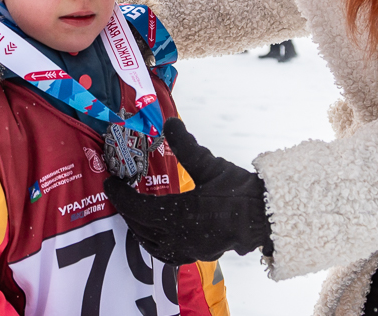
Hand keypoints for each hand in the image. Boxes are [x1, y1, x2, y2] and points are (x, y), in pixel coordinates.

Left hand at [104, 118, 273, 264]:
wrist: (266, 217)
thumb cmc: (239, 191)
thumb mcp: (210, 165)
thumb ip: (186, 145)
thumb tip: (170, 122)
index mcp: (179, 214)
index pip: (138, 208)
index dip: (120, 196)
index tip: (110, 184)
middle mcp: (180, 237)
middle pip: (141, 228)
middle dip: (127, 211)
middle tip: (119, 195)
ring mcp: (189, 249)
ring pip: (152, 245)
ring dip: (139, 230)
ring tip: (134, 215)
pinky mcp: (200, 254)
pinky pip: (168, 254)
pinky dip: (156, 244)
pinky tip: (158, 235)